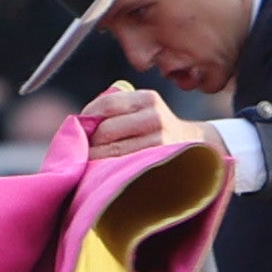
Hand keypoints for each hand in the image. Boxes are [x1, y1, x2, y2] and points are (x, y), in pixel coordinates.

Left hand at [79, 84, 214, 161]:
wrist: (195, 147)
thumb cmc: (156, 129)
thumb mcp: (143, 109)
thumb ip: (116, 111)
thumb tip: (77, 124)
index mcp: (147, 99)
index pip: (106, 105)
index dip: (86, 118)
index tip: (78, 130)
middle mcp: (156, 117)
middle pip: (106, 130)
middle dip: (88, 143)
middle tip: (82, 152)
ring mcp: (160, 142)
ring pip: (113, 152)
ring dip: (96, 160)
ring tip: (92, 164)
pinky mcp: (160, 163)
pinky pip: (124, 167)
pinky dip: (110, 170)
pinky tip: (107, 172)